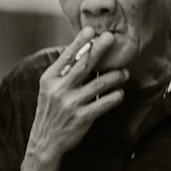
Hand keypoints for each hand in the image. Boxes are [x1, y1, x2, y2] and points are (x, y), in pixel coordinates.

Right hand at [26, 27, 127, 160]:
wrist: (45, 141)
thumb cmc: (51, 111)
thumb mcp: (48, 89)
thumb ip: (62, 72)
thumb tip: (80, 51)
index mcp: (50, 79)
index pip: (67, 56)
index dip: (79, 42)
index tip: (91, 30)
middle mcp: (59, 89)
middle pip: (84, 65)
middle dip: (99, 50)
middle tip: (111, 37)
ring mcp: (71, 104)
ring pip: (99, 84)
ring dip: (115, 76)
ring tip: (125, 72)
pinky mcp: (82, 118)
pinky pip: (103, 104)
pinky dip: (114, 96)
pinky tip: (120, 92)